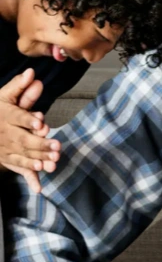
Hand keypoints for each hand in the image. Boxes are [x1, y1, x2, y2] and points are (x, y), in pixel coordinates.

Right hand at [0, 69, 58, 192]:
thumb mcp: (5, 97)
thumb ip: (19, 87)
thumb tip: (31, 73)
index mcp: (6, 116)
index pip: (16, 116)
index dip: (28, 119)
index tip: (41, 120)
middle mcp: (6, 135)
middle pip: (23, 140)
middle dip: (40, 144)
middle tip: (57, 146)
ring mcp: (7, 150)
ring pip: (23, 157)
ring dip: (38, 161)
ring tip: (54, 164)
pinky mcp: (10, 161)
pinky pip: (20, 170)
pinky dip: (30, 179)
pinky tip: (40, 188)